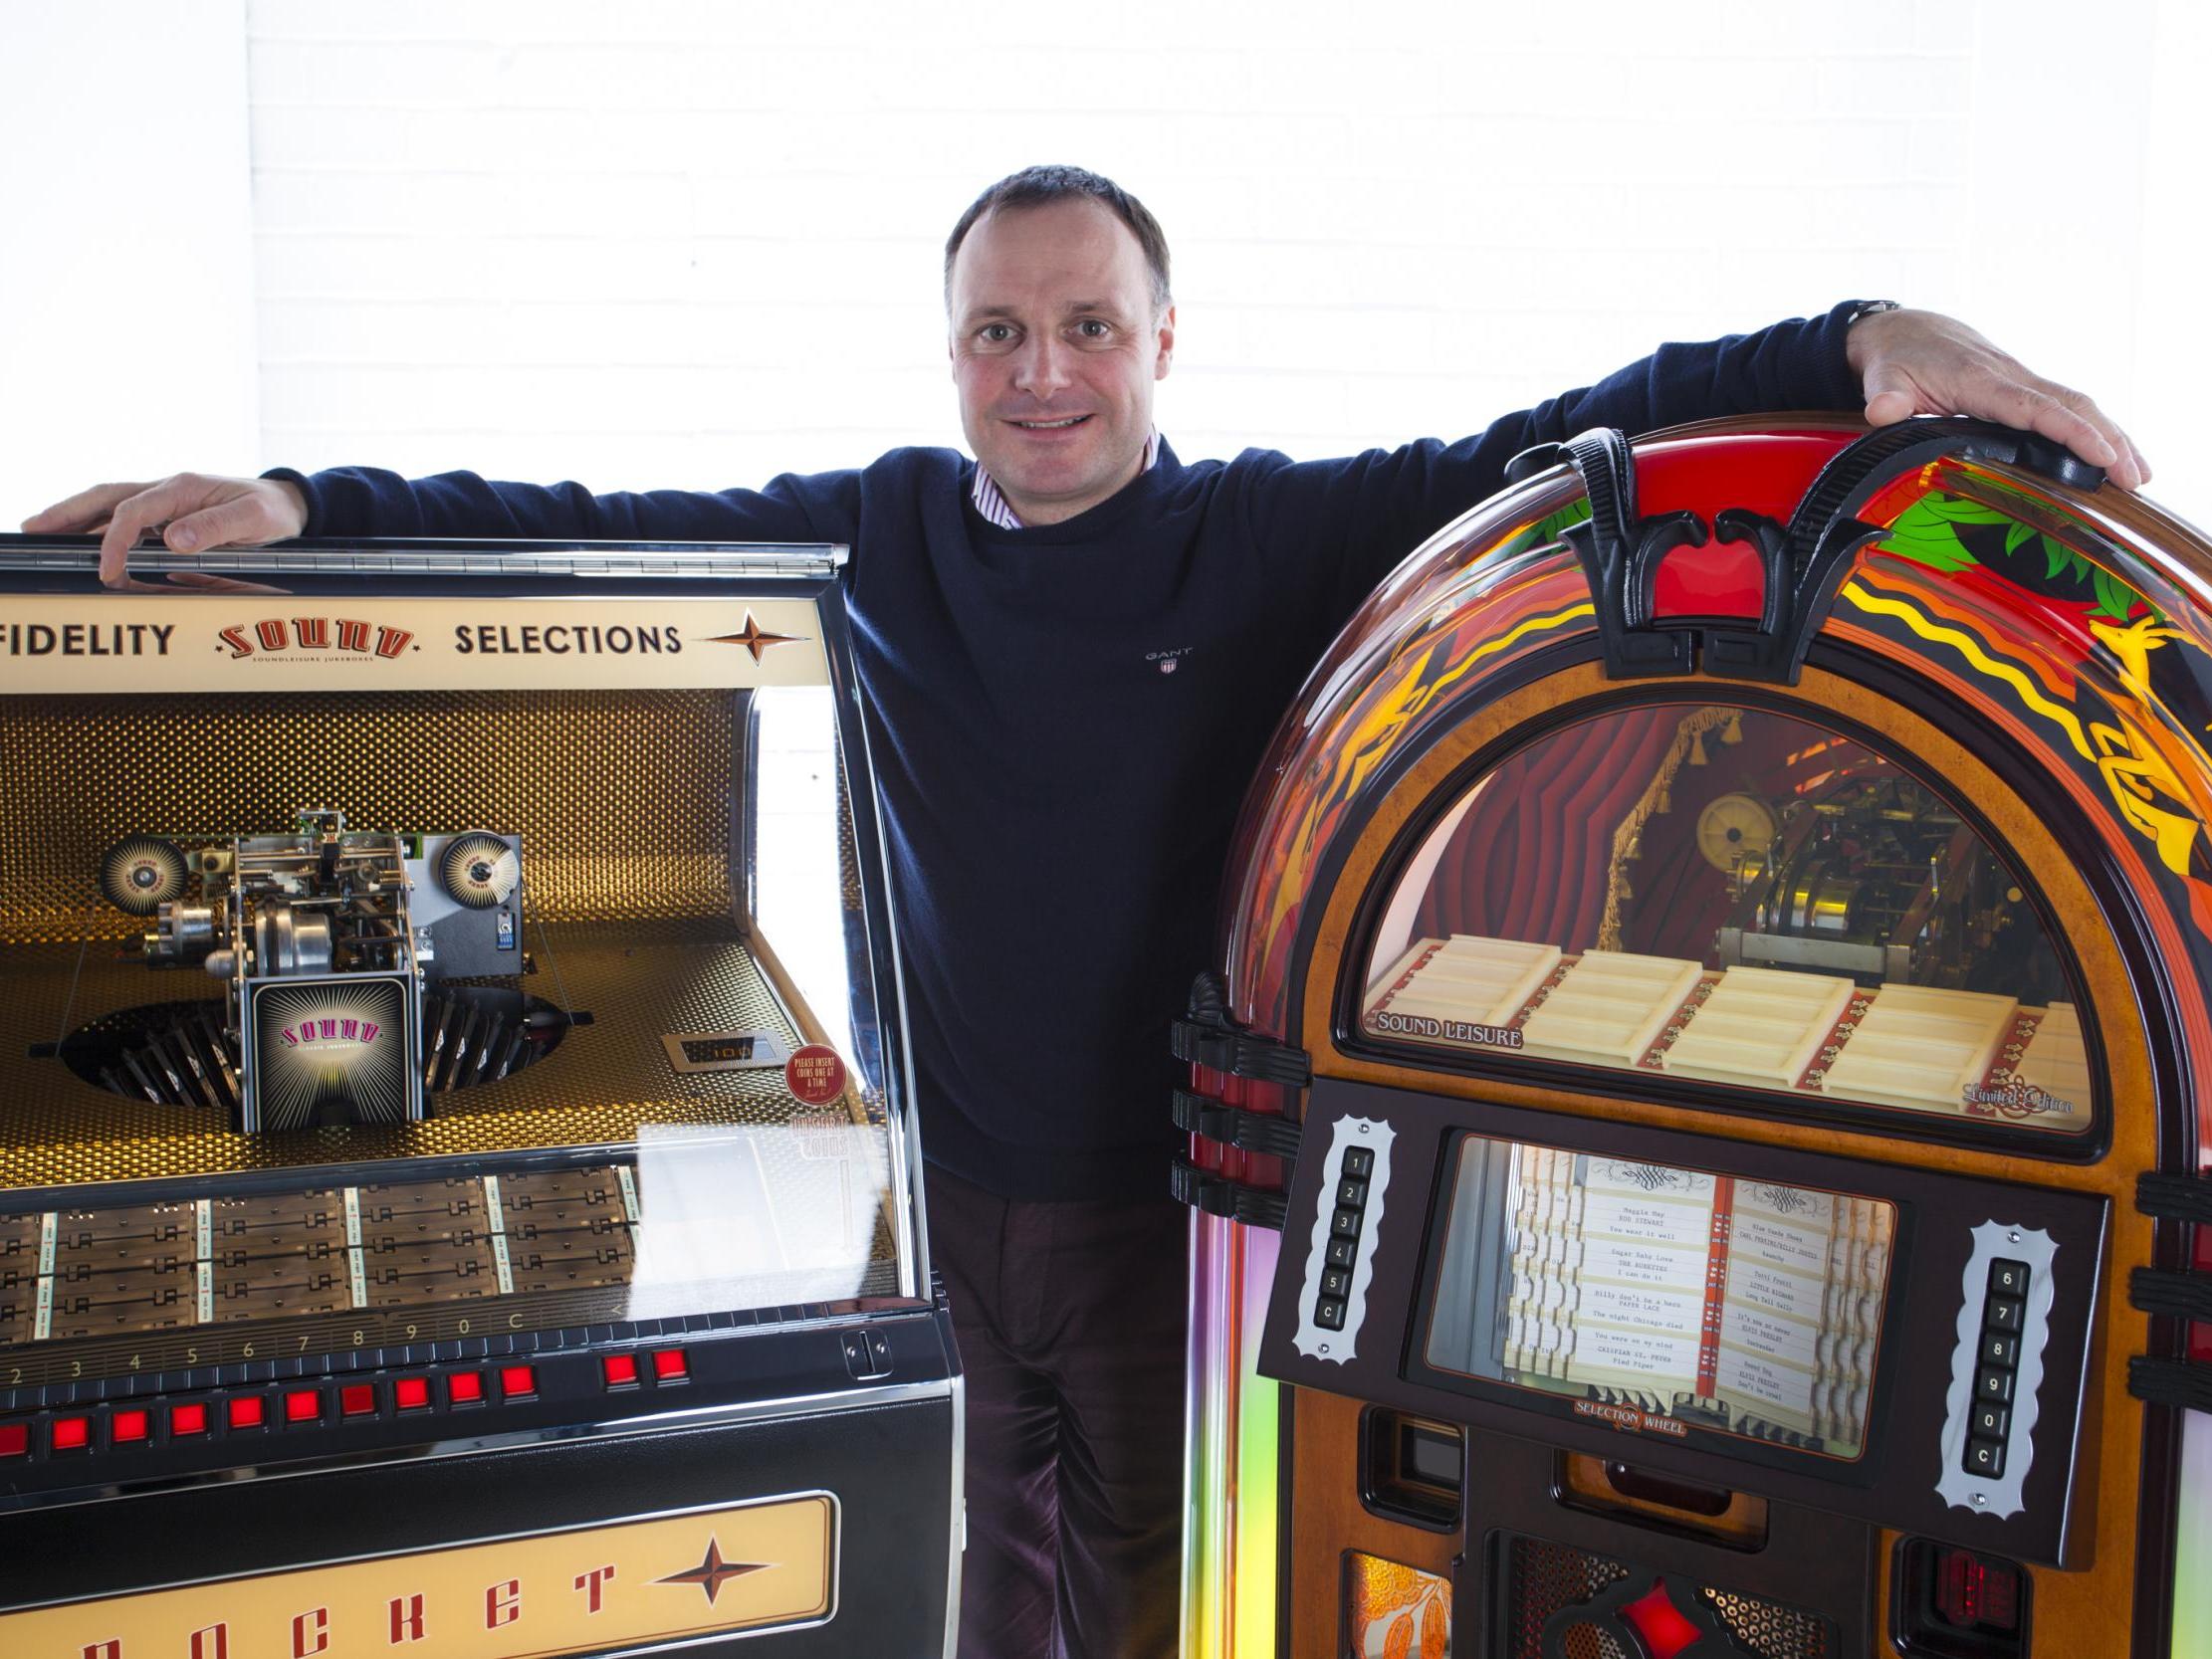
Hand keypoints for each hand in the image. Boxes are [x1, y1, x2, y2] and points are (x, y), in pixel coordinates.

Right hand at [21, 473, 307, 590]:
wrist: (286, 503)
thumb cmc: (272, 510)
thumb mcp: (254, 519)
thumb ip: (216, 528)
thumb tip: (173, 541)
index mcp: (184, 488)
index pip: (135, 512)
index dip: (114, 540)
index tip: (105, 569)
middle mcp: (168, 490)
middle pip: (107, 496)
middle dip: (67, 512)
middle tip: (33, 529)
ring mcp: (165, 500)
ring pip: (110, 503)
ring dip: (75, 516)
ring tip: (42, 532)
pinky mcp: (167, 513)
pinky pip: (124, 516)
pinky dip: (98, 525)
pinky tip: (82, 540)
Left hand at [1846, 308, 2147, 489]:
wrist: (1905, 330)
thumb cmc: (1897, 358)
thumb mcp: (1883, 377)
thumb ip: (1885, 396)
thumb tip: (1884, 411)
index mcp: (1980, 381)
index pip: (2034, 407)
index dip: (2070, 431)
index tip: (2102, 453)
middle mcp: (2009, 378)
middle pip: (2071, 406)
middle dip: (2108, 440)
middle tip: (2134, 479)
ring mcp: (2020, 382)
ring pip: (2076, 406)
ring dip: (2112, 437)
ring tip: (2138, 476)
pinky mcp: (2022, 388)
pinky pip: (2066, 408)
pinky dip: (2094, 429)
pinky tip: (2113, 455)